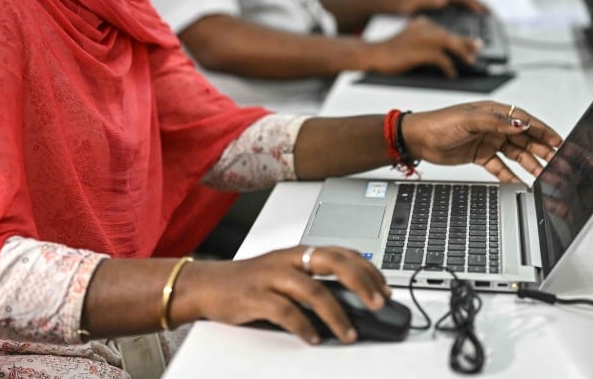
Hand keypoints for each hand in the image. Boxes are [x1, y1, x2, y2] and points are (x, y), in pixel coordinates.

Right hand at [173, 245, 390, 344]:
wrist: (207, 284)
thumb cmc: (249, 281)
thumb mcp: (285, 274)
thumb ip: (312, 281)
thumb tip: (350, 302)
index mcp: (299, 253)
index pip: (342, 253)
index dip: (368, 270)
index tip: (385, 289)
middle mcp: (288, 260)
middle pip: (334, 262)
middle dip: (362, 283)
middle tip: (378, 303)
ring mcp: (272, 277)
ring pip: (313, 290)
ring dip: (336, 314)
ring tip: (348, 334)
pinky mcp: (255, 296)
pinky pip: (286, 312)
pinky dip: (304, 327)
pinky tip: (314, 338)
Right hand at [366, 16, 480, 77]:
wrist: (372, 53)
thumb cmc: (389, 51)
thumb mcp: (407, 38)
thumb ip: (421, 36)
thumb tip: (442, 52)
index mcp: (421, 24)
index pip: (445, 29)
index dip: (459, 37)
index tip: (471, 43)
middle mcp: (424, 28)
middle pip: (451, 35)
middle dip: (466, 43)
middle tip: (478, 49)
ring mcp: (422, 39)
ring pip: (450, 44)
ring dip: (462, 53)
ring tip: (470, 61)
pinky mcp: (419, 51)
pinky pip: (441, 59)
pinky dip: (449, 67)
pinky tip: (452, 74)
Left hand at [390, 0, 488, 15]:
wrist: (379, 3)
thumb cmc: (392, 4)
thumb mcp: (408, 3)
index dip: (475, 3)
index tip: (486, 11)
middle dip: (478, 4)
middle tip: (491, 14)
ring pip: (458, 1)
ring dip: (470, 7)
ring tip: (482, 16)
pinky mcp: (431, 2)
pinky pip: (451, 5)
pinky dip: (461, 10)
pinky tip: (463, 19)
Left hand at [402, 101, 562, 179]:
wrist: (417, 139)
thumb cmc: (439, 123)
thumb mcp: (469, 119)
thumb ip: (496, 122)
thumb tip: (522, 123)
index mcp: (493, 112)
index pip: (525, 121)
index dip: (543, 131)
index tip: (559, 142)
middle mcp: (493, 126)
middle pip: (524, 138)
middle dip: (541, 150)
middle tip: (557, 162)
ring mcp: (488, 141)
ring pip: (515, 154)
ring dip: (530, 164)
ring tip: (544, 175)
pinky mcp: (480, 155)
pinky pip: (500, 166)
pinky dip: (510, 174)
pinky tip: (521, 182)